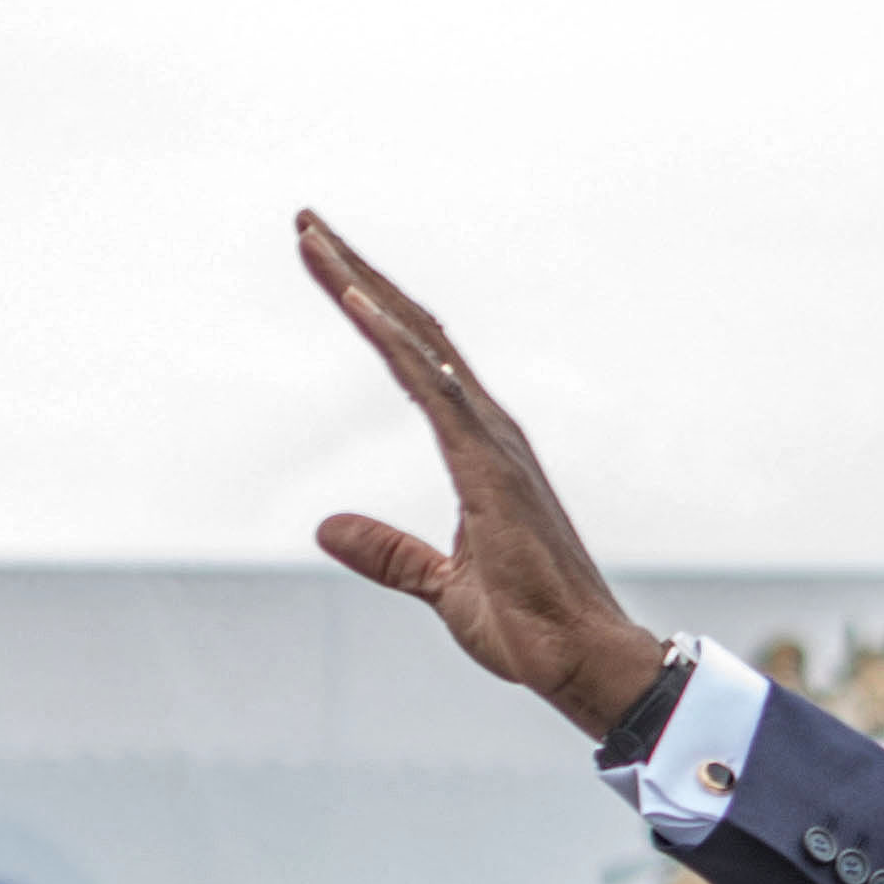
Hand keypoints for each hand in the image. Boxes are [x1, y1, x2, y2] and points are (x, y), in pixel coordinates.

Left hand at [296, 211, 669, 736]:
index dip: (370, 308)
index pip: (416, 358)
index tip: (325, 263)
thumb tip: (327, 529)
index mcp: (480, 448)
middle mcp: (489, 428)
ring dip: (363, 284)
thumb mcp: (441, 584)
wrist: (578, 660)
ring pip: (418, 340)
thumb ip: (389, 554)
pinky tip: (354, 299)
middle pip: (414, 330)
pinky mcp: (487, 466)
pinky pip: (431, 386)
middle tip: (305, 223)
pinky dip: (391, 338)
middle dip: (357, 272)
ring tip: (313, 238)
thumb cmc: (528, 626)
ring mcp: (492, 441)